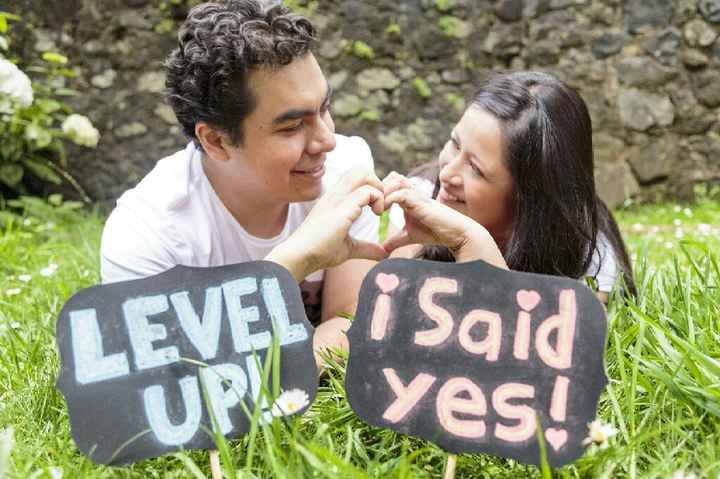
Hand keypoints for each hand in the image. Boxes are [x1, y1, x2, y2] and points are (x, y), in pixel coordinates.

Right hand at [267, 167, 387, 279]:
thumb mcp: (348, 248)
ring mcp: (338, 198)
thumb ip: (366, 248)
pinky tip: (377, 214)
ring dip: (378, 188)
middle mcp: (335, 194)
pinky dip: (378, 199)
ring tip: (379, 209)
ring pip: (362, 173)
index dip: (372, 187)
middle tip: (380, 205)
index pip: (356, 178)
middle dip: (377, 182)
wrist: (301, 256)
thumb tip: (383, 254)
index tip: (378, 209)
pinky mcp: (342, 208)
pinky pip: (367, 191)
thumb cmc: (319, 252)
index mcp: (335, 200)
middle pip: (360, 169)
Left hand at [382, 172, 506, 267]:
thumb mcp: (409, 236)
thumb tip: (382, 249)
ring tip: (378, 209)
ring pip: (395, 180)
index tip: (370, 206)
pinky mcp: (421, 201)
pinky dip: (390, 199)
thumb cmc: (435, 231)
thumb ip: (395, 240)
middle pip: (391, 177)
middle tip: (372, 205)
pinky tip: (384, 212)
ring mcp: (417, 195)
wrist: (456, 233)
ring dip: (383, 192)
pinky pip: (402, 193)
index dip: (378, 190)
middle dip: (379, 188)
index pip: (390, 182)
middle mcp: (412, 192)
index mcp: (408, 197)